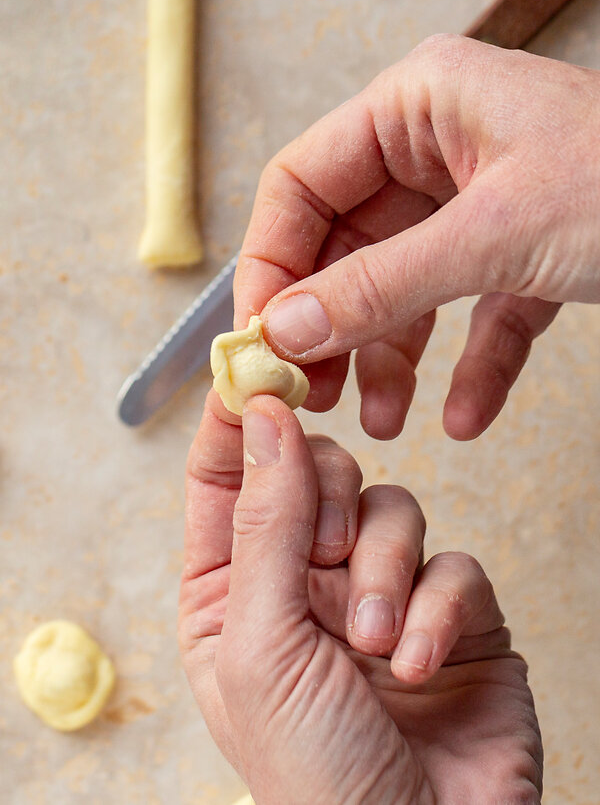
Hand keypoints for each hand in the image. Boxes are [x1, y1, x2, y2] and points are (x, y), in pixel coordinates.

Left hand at [179, 391, 541, 803]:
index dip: (241, 421)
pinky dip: (437, 609)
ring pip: (392, 506)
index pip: (226, 479)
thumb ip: (264, 523)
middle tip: (331, 550)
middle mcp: (304, 583)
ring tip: (376, 641)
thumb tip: (263, 415)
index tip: (261, 372)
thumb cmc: (316, 779)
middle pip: (317, 474)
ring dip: (386, 571)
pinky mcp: (450, 610)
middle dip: (331, 506)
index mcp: (234, 592)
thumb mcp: (264, 645)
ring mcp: (379, 592)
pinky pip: (451, 561)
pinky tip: (419, 664)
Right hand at [234, 35, 599, 439]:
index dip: (270, 261)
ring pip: (405, 287)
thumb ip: (382, 284)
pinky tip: (464, 418)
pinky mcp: (522, 254)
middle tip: (309, 393)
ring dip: (390, 357)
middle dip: (328, 324)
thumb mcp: (495, 236)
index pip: (302, 183)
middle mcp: (440, 148)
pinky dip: (470, 368)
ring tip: (380, 421)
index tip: (258, 337)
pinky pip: (476, 315)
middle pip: (347, 244)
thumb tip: (285, 329)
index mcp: (418, 107)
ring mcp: (480, 204)